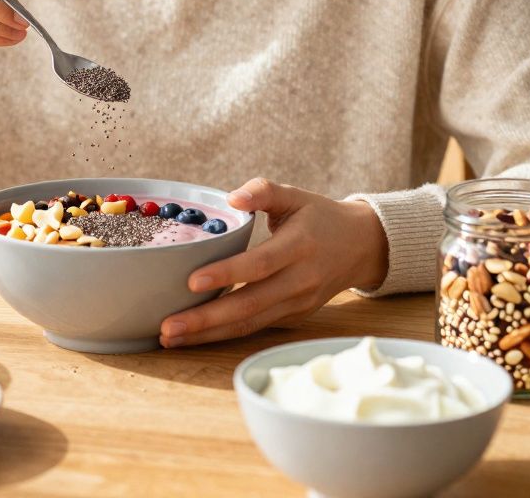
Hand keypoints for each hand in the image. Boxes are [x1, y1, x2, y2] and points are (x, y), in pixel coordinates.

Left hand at [159, 178, 388, 347]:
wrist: (362, 247)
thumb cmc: (320, 217)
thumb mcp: (295, 196)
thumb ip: (263, 191)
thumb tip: (231, 198)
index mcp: (299, 247)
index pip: (259, 264)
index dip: (226, 274)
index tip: (191, 281)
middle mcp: (300, 280)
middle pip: (250, 304)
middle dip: (206, 319)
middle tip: (168, 327)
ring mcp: (298, 303)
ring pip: (250, 324)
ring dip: (209, 335)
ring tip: (171, 338)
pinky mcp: (294, 317)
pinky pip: (255, 328)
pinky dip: (224, 334)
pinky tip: (195, 336)